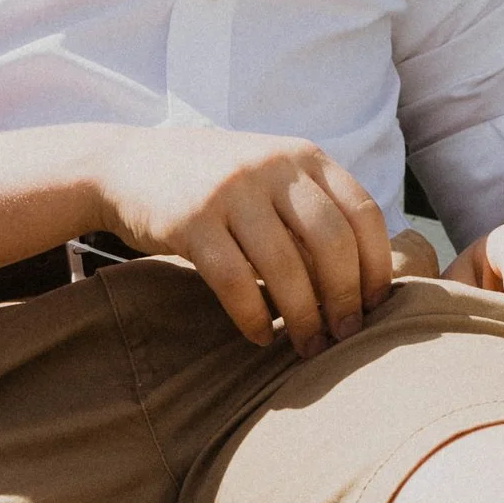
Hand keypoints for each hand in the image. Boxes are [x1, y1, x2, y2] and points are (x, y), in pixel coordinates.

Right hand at [92, 129, 393, 355]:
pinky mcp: (190, 219)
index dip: (377, 265)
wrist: (126, 164)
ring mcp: (230, 190)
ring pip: (285, 266)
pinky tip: (258, 338)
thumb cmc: (213, 184)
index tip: (376, 305)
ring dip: (302, 317)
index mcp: (302, 155)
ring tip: (308, 347)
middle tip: (346, 335)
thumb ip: (312, 210)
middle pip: (332, 242)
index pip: (363, 213)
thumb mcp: (269, 177)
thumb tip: (363, 282)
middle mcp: (272, 166)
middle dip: (345, 298)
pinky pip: (234, 281)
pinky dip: (252, 317)